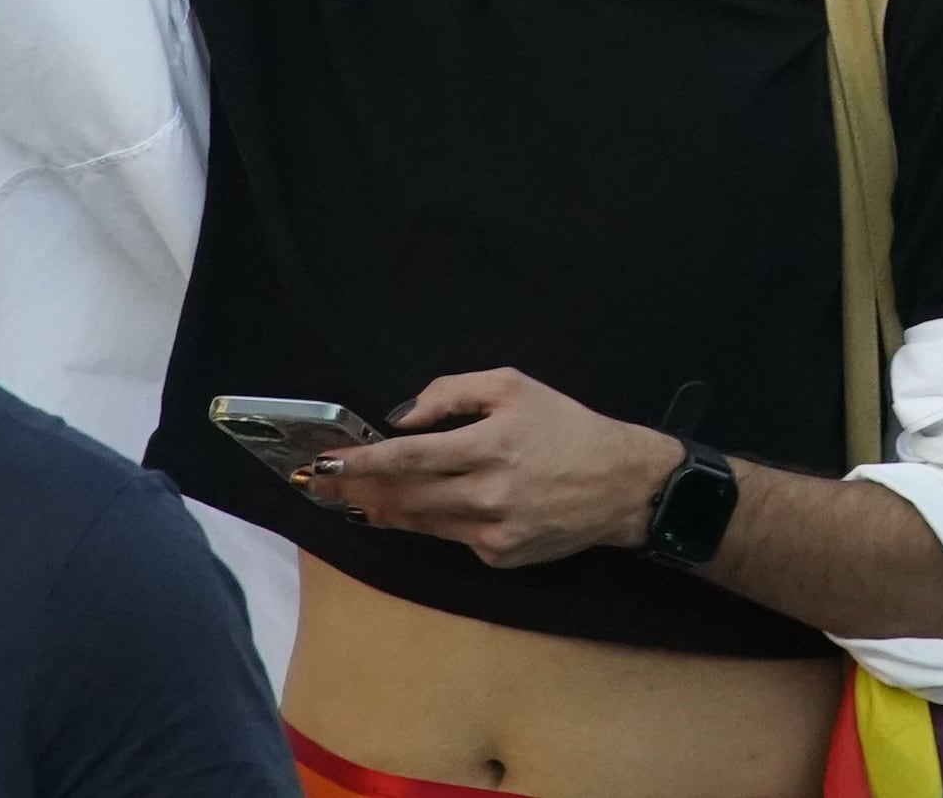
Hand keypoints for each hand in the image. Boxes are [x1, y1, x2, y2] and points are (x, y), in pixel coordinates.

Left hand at [297, 368, 682, 571]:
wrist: (621, 484)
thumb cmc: (566, 426)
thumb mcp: (516, 387)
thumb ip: (453, 392)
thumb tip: (401, 418)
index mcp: (491, 445)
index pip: (408, 456)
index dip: (361, 462)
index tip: (325, 461)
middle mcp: (487, 493)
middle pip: (402, 496)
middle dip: (355, 489)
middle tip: (321, 483)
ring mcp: (491, 531)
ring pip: (417, 521)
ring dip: (379, 509)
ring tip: (352, 499)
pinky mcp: (497, 556)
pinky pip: (449, 537)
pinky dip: (426, 522)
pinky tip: (412, 510)